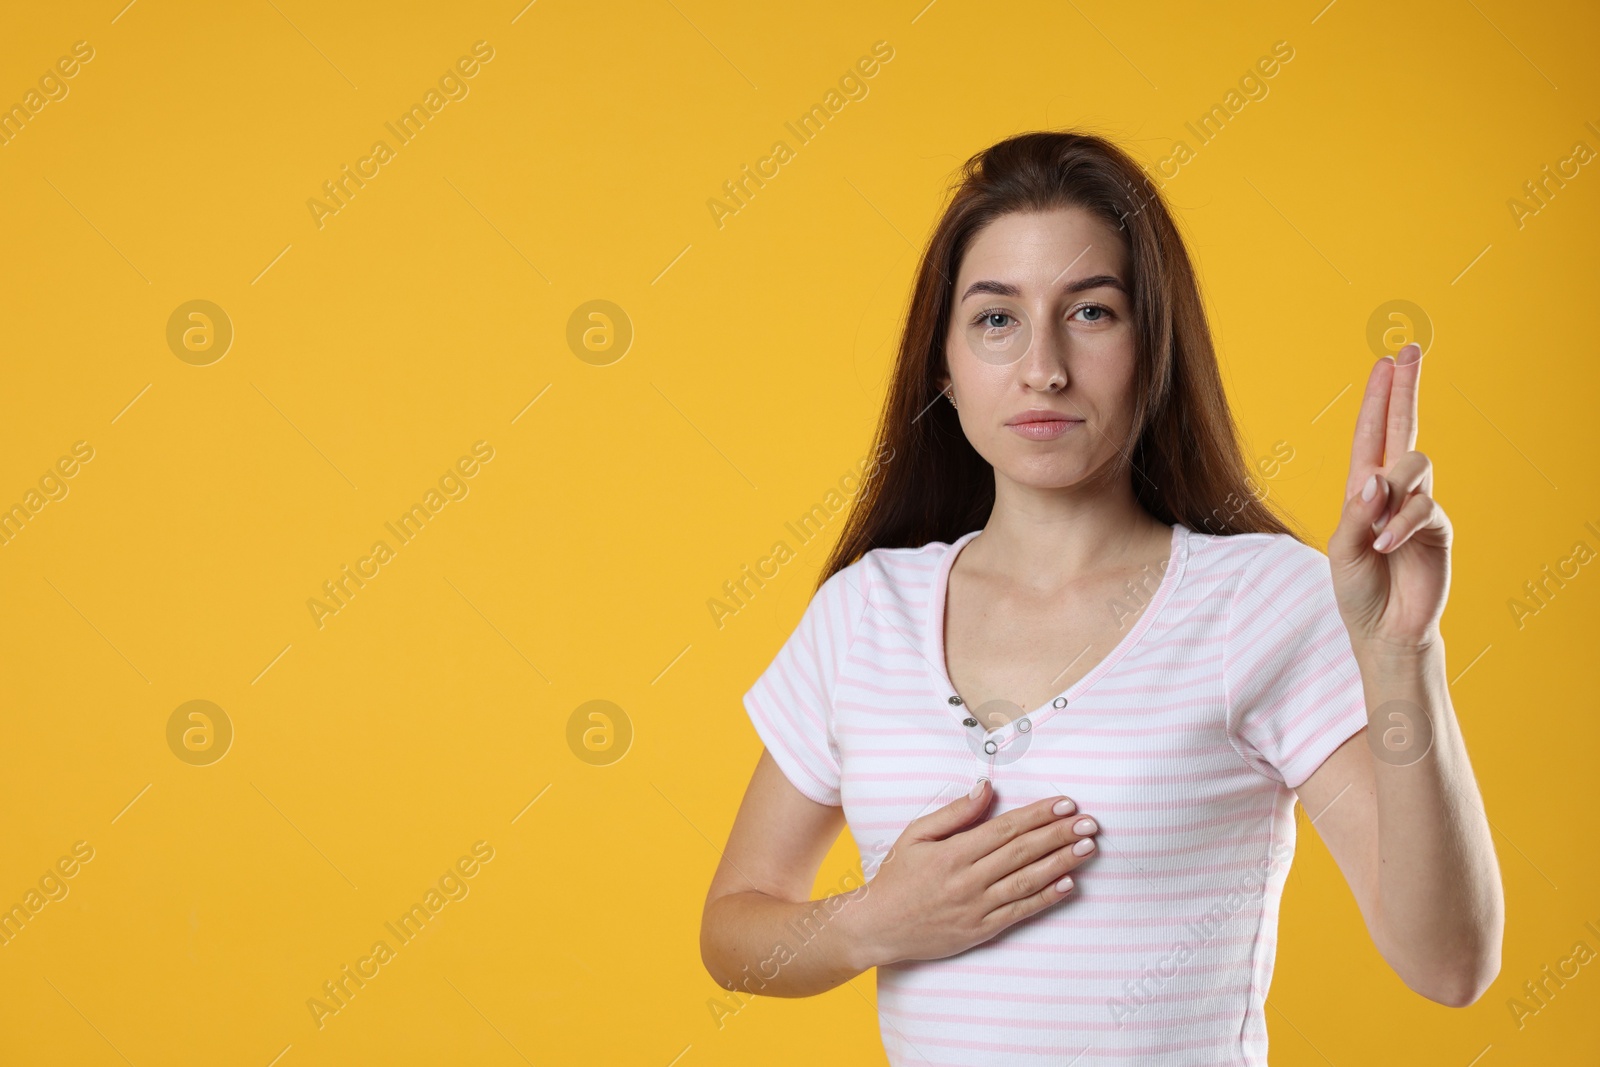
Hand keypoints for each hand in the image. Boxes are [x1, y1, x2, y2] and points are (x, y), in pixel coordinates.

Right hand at [851, 779, 1098, 967]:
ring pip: (1027, 881)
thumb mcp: (916, 834)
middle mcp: (968, 880)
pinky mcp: (981, 930)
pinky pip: (1019, 912)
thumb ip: (955, 813)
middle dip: (1059, 835)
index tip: (1065, 803)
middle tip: (1090, 822)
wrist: (878, 926)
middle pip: (1022, 853)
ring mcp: (976, 907)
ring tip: (1087, 848)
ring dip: (1061, 863)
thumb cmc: (897, 876)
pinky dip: (1046, 899)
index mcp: (953, 853)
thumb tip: (986, 788)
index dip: (1038, 815)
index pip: (1005, 829)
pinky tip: (1069, 885)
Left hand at [1327, 343, 1451, 654]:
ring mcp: (1418, 506)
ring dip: (1391, 492)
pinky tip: (1384, 544)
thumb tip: (1375, 477)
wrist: (1383, 630)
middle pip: (1403, 429)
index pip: (1372, 433)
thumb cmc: (1358, 588)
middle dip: (1404, 389)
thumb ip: (1356, 513)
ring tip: (1374, 530)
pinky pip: (1424, 508)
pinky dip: (1400, 524)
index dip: (1380, 398)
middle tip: (1408, 351)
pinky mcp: (1437, 528)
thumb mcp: (1342, 549)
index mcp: (1363, 488)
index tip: (1388, 360)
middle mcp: (1393, 490)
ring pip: (1414, 466)